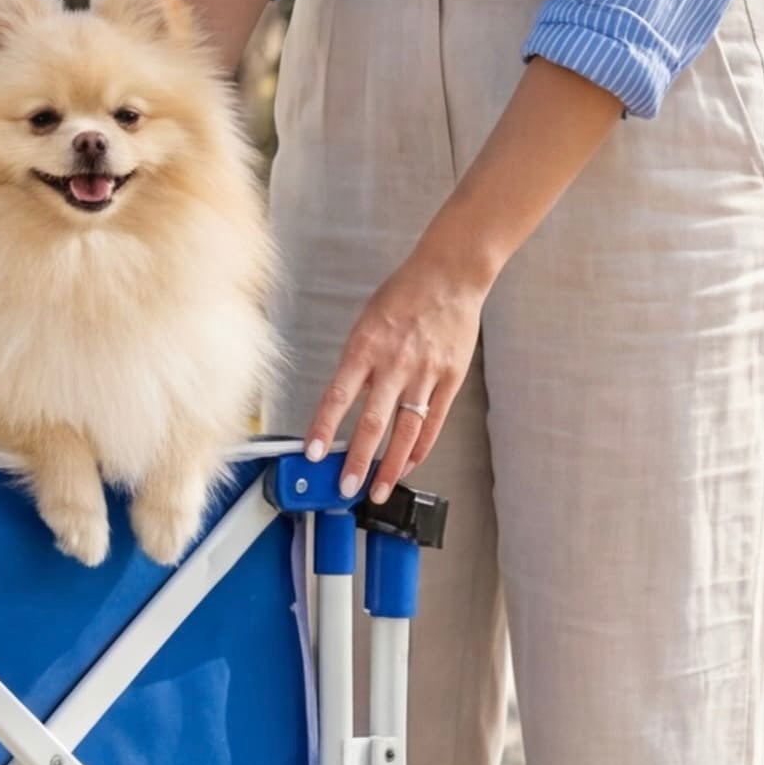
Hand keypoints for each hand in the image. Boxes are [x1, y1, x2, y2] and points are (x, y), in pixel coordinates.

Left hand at [305, 246, 490, 499]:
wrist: (449, 275)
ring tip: (379, 489)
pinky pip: (434, 422)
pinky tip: (408, 464)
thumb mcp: (367, 324)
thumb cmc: (404, 295)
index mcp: (365, 347)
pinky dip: (420, 448)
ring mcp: (425, 374)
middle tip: (345, 487)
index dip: (324, 428)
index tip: (313, 454)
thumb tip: (347, 403)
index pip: (337, 396)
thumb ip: (358, 364)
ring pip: (406, 431)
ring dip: (390, 466)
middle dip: (358, 461)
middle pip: (373, 423)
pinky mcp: (450, 378)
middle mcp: (395, 364)